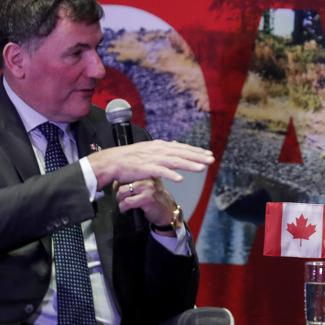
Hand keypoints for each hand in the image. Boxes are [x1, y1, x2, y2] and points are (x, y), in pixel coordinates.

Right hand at [88, 140, 213, 189]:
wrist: (112, 161)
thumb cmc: (129, 158)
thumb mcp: (148, 151)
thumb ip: (162, 151)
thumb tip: (174, 147)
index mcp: (160, 146)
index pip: (182, 148)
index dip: (196, 151)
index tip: (208, 154)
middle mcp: (159, 150)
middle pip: (182, 153)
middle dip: (198, 156)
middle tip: (212, 159)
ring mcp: (153, 158)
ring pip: (176, 161)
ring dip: (190, 164)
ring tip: (202, 168)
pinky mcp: (146, 168)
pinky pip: (161, 171)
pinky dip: (171, 174)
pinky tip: (180, 179)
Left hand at [115, 178, 176, 230]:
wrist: (167, 212)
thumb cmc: (156, 200)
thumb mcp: (148, 186)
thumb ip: (136, 182)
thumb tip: (116, 184)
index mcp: (148, 173)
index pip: (125, 176)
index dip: (118, 186)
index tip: (120, 192)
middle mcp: (148, 179)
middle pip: (122, 184)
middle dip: (119, 195)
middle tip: (122, 200)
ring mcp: (148, 189)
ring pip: (123, 193)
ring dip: (120, 202)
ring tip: (124, 206)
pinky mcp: (147, 199)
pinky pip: (127, 202)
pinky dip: (123, 208)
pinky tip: (126, 210)